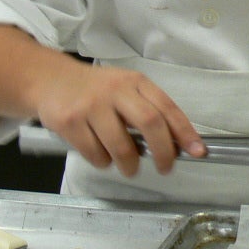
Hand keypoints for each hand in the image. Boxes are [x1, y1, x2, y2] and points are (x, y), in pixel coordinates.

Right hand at [32, 61, 207, 178]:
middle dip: (162, 151)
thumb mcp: (125, 89)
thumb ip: (147, 109)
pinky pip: (95, 154)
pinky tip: (102, 156)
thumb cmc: (95, 89)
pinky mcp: (70, 121)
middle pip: (149, 123)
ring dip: (130, 164)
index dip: (184, 131)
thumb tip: (176, 142)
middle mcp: (115, 90)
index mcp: (135, 82)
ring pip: (121, 145)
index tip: (197, 151)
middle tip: (165, 168)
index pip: (167, 107)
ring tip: (130, 167)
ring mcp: (91, 106)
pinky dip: (103, 162)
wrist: (50, 80)